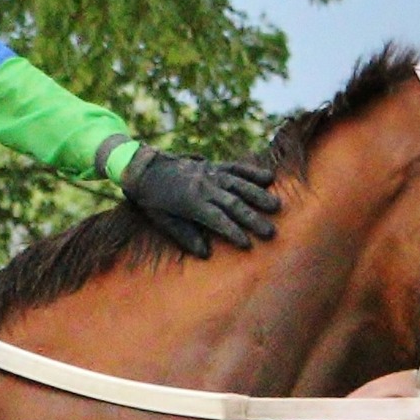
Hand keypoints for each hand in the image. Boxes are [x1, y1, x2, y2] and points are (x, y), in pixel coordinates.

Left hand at [120, 148, 279, 257]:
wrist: (143, 168)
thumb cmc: (152, 200)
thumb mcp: (162, 220)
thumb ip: (184, 235)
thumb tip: (206, 253)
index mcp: (190, 202)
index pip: (217, 219)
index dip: (233, 232)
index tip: (248, 245)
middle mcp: (203, 186)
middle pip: (233, 204)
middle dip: (253, 219)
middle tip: (271, 232)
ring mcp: (210, 173)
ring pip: (238, 185)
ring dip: (258, 196)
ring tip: (276, 206)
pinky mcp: (213, 165)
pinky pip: (235, 168)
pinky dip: (252, 172)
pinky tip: (268, 178)